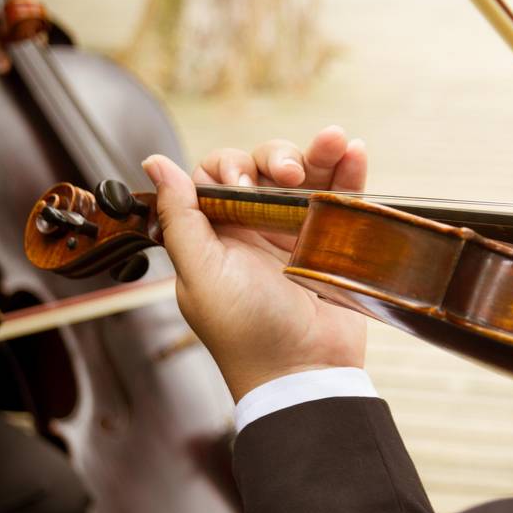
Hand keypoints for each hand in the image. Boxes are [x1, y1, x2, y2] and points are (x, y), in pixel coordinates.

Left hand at [142, 126, 367, 400]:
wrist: (305, 371)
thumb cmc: (247, 332)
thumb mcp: (202, 274)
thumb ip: (181, 218)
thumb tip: (156, 163)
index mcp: (217, 234)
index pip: (216, 176)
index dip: (231, 168)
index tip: (246, 186)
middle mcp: (255, 228)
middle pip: (264, 168)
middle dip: (278, 157)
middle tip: (290, 176)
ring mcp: (297, 233)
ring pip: (306, 175)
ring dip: (320, 152)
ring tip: (338, 141)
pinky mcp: (334, 242)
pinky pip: (341, 197)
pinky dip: (350, 171)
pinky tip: (355, 151)